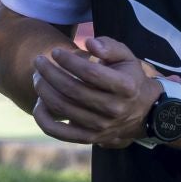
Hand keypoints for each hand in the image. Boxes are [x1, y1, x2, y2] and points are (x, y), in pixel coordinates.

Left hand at [30, 36, 158, 149]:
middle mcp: (114, 108)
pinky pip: (59, 132)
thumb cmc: (128, 77)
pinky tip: (38, 102)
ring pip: (63, 108)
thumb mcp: (127, 57)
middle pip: (73, 90)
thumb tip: (89, 43)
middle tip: (39, 61)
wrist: (143, 112)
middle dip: (50, 72)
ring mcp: (101, 126)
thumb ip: (110, 46)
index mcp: (125, 86)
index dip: (69, 61)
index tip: (55, 52)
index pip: (90, 73)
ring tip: (37, 76)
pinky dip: (43, 118)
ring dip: (44, 90)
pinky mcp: (90, 138)